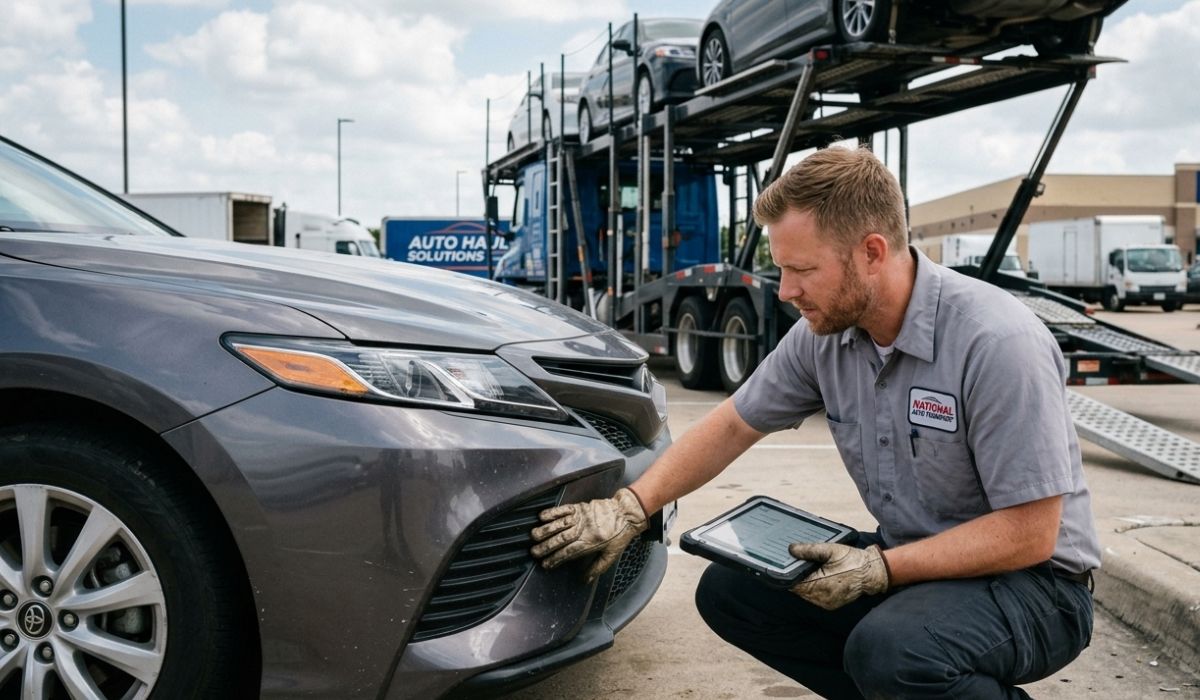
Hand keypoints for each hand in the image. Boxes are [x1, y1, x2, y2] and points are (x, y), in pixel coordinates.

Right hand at [530, 488, 647, 581]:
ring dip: (545, 530)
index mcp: (592, 543)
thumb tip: (585, 580)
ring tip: (533, 536)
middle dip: (546, 546)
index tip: (545, 564)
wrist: (627, 512)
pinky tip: (541, 517)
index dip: (556, 559)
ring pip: (560, 524)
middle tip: (534, 552)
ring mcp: (581, 517)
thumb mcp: (612, 554)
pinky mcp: (580, 507)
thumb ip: (598, 567)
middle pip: (561, 539)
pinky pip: (564, 509)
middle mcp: (584, 530)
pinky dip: (552, 512)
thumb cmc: (620, 534)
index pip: (569, 552)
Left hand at [788, 543, 889, 609]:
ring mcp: (826, 603)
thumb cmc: (852, 560)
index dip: (788, 575)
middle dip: (797, 578)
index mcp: (820, 584)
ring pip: (806, 594)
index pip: (794, 584)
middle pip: (799, 590)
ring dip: (805, 584)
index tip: (783, 567)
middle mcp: (822, 598)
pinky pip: (815, 597)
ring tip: (807, 571)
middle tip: (796, 565)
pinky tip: (816, 578)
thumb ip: (809, 550)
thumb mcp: (830, 550)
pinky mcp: (831, 604)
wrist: (871, 572)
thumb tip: (791, 549)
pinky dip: (813, 589)